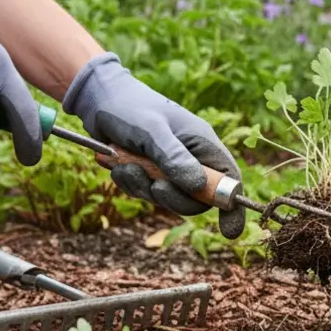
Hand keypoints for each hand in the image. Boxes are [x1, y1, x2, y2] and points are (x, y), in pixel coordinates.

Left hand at [63, 53, 244, 238]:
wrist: (98, 100)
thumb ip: (174, 158)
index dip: (232, 205)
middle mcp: (191, 157)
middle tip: (154, 186)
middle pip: (197, 198)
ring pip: (168, 197)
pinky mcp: (150, 171)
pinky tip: (117, 165)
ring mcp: (170, 166)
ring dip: (144, 187)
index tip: (229, 231)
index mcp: (202, 143)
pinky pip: (146, 192)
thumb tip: (198, 188)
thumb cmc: (130, 107)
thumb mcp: (152, 130)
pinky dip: (131, 184)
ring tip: (125, 165)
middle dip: (173, 197)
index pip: (228, 179)